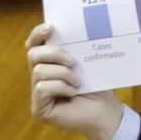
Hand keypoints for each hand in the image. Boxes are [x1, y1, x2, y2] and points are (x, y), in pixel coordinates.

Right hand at [25, 23, 123, 139]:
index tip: (51, 27)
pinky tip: (73, 93)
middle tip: (73, 61)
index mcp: (49, 64)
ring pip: (39, 71)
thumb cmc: (97, 87)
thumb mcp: (85, 63)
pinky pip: (42, 88)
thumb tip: (68, 31)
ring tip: (78, 82)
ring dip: (63, 74)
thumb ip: (73, 50)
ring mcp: (37, 94)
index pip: (34, 45)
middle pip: (32, 54)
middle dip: (54, 53)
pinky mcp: (39, 109)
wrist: (107, 112)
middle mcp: (39, 78)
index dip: (37, 34)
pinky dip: (60, 87)